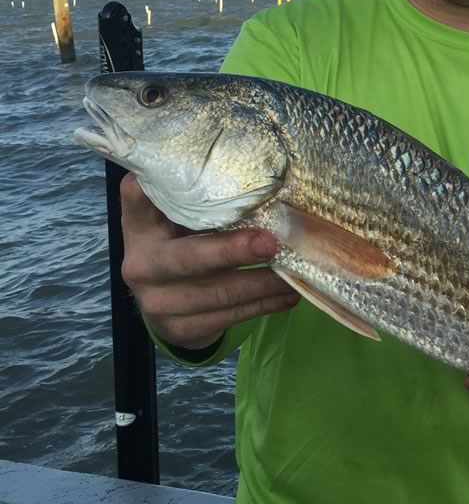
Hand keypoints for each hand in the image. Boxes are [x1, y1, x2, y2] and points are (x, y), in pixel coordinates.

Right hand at [119, 173, 298, 349]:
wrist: (168, 304)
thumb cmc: (183, 244)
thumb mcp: (180, 219)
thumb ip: (200, 199)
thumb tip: (258, 175)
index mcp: (139, 225)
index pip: (138, 197)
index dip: (157, 188)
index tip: (196, 175)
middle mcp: (140, 264)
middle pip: (187, 258)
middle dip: (231, 251)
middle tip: (269, 242)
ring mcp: (157, 302)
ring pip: (218, 293)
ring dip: (263, 282)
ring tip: (294, 270)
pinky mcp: (180, 328)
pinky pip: (229, 316)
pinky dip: (264, 304)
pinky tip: (287, 294)